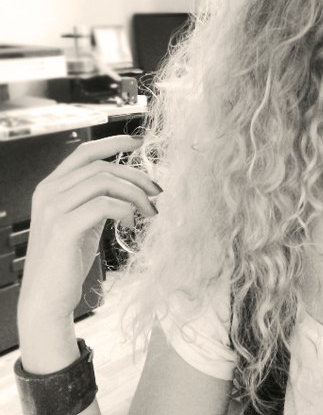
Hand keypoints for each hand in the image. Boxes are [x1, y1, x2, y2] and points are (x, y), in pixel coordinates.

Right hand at [18, 135, 160, 323]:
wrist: (47, 298)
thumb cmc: (68, 260)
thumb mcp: (84, 221)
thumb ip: (98, 200)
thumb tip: (131, 188)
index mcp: (52, 187)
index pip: (85, 152)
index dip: (114, 142)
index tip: (141, 143)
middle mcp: (48, 192)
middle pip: (101, 166)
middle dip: (136, 175)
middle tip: (158, 191)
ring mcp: (53, 209)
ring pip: (104, 182)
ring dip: (135, 193)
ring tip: (149, 210)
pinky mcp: (62, 228)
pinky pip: (103, 205)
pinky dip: (124, 209)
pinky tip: (130, 222)